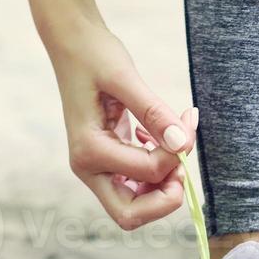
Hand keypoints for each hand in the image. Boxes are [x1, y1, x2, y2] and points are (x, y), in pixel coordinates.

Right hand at [48, 23, 196, 230]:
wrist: (72, 43)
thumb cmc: (94, 55)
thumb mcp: (125, 77)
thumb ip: (153, 112)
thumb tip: (181, 144)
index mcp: (88, 150)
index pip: (147, 173)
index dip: (175, 154)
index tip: (186, 121)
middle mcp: (88, 167)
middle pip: (131, 215)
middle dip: (164, 198)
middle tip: (181, 164)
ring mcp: (95, 168)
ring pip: (135, 206)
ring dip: (162, 186)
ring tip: (173, 145)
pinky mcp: (106, 161)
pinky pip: (135, 186)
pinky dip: (155, 173)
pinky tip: (157, 138)